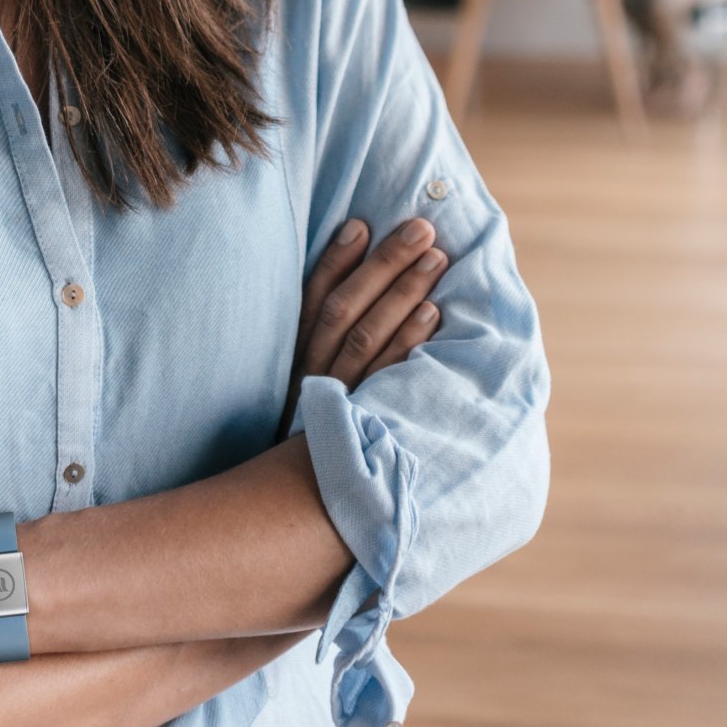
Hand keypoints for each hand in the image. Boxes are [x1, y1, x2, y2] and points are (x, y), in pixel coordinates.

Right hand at [279, 216, 446, 434]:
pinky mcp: (364, 423)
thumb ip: (317, 342)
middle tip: (420, 229)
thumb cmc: (309, 431)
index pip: (311, 300)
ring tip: (435, 259)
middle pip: (345, 310)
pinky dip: (410, 341)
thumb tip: (352, 282)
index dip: (335, 261)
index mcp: (292, 360)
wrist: (304, 501)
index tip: (362, 225)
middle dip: (383, 266)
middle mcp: (310, 376)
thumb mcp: (299, 387)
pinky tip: (433, 312)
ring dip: (403, 293)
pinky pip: (389, 377)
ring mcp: (338, 400)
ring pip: (367, 338)